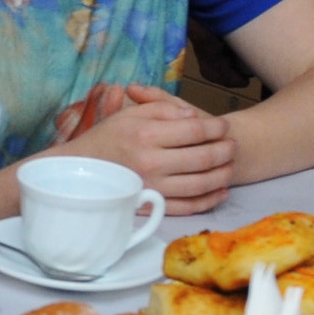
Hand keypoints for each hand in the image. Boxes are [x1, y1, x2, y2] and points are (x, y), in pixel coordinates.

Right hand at [63, 84, 236, 213]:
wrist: (80, 171)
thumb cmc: (106, 138)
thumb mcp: (131, 113)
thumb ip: (163, 108)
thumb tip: (193, 116)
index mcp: (147, 136)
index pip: (194, 130)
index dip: (215, 127)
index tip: (224, 125)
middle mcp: (152, 163)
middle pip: (203, 157)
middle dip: (225, 149)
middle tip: (233, 144)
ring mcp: (153, 187)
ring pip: (201, 183)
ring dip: (223, 174)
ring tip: (230, 164)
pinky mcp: (152, 206)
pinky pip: (189, 206)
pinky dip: (209, 199)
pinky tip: (220, 190)